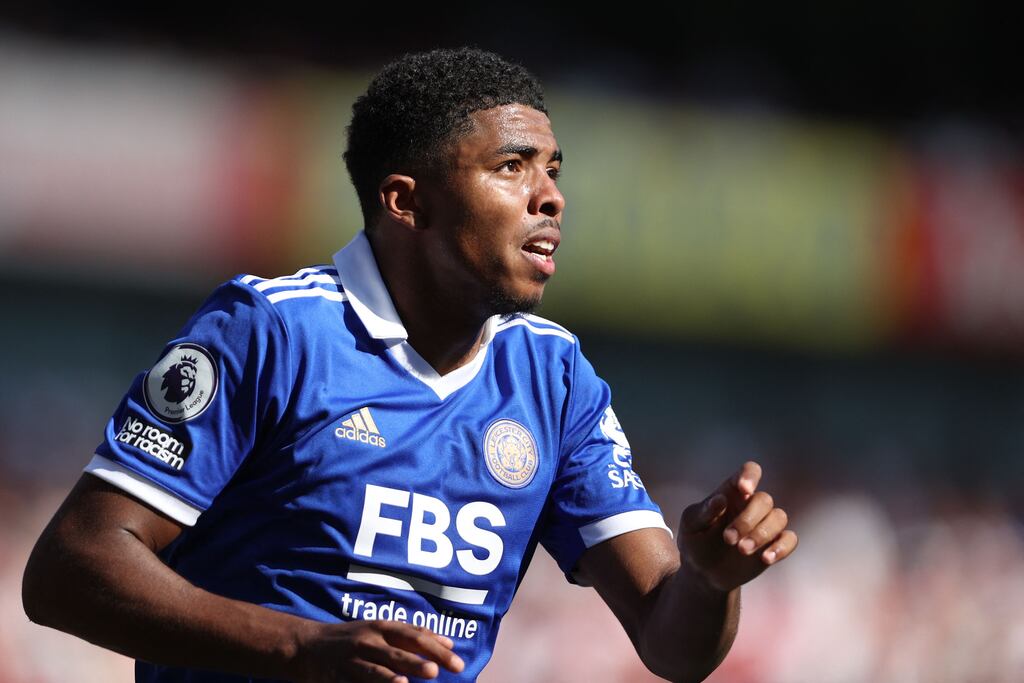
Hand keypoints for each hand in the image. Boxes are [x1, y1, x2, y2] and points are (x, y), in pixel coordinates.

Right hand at [293, 619, 464, 682]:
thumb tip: (448, 643)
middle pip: (398, 651)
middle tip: (438, 670)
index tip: (457, 662)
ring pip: (376, 669)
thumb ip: (412, 636)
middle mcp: (369, 640)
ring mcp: (353, 659)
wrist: (308, 646)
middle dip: (419, 661)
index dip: (436, 647)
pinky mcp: (338, 676)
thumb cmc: (353, 638)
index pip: (415, 636)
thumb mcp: (381, 630)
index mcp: (383, 627)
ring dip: (393, 677)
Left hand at [678, 461, 796, 592]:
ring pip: (779, 518)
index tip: (744, 489)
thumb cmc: (696, 540)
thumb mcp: (691, 524)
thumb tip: (721, 499)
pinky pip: (790, 539)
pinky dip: (781, 548)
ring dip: (761, 534)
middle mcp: (751, 505)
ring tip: (742, 550)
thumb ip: (704, 512)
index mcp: (732, 492)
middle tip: (728, 539)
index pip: (750, 471)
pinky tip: (766, 559)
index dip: (751, 476)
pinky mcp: (774, 545)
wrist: (703, 572)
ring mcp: (765, 525)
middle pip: (764, 500)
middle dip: (747, 520)